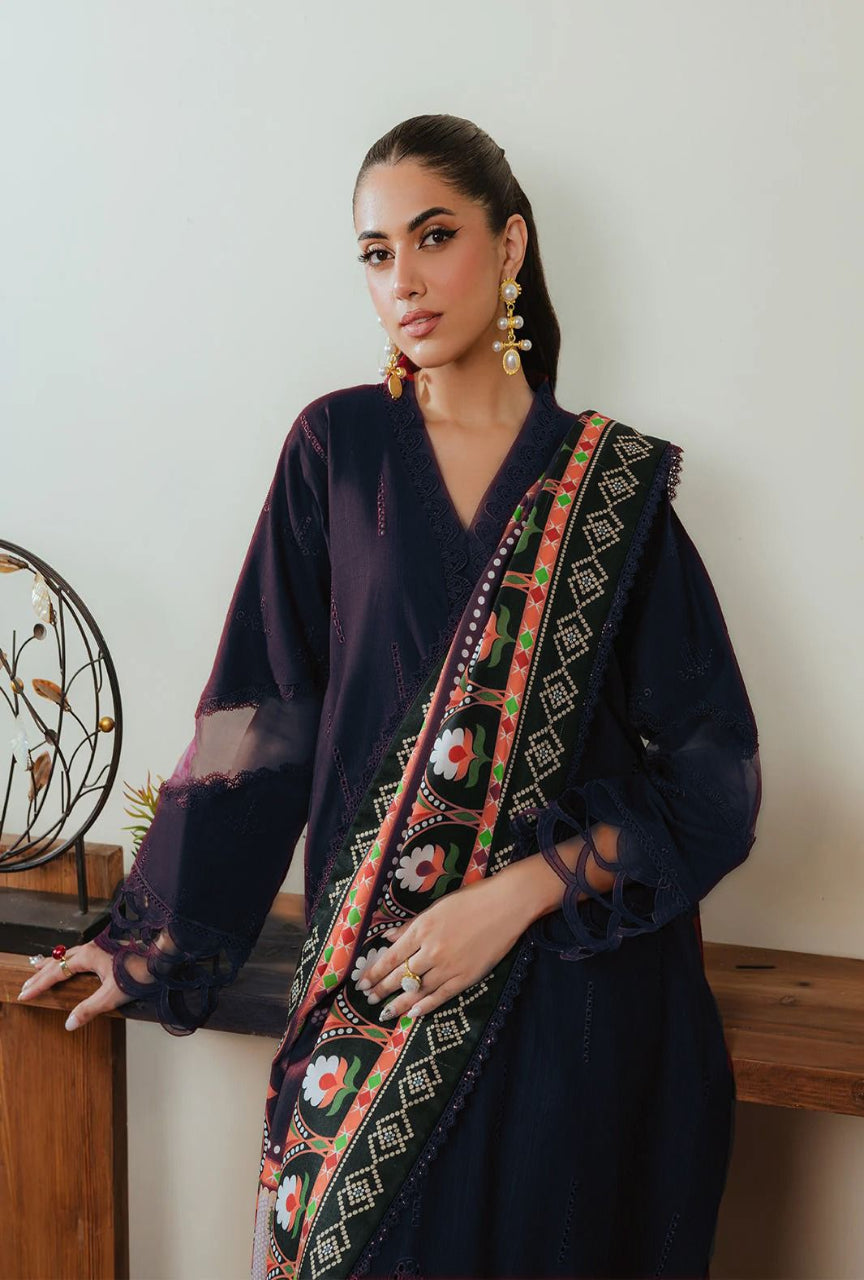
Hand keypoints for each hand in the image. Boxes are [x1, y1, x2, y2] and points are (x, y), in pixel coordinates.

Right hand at [16, 939, 152, 1029]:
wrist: (164, 957)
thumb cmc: (141, 972)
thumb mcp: (112, 995)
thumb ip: (89, 1009)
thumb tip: (69, 1023)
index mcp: (89, 955)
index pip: (57, 971)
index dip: (39, 984)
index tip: (25, 993)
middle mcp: (93, 947)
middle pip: (60, 961)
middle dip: (41, 974)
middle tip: (26, 984)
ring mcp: (101, 946)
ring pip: (70, 955)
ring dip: (55, 963)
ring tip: (41, 968)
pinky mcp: (109, 948)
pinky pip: (81, 953)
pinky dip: (69, 960)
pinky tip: (72, 963)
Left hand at [356, 870, 530, 1023]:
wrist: (507, 905)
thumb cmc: (472, 899)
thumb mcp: (437, 907)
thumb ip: (412, 926)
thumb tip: (388, 937)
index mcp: (422, 929)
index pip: (391, 957)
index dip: (375, 973)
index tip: (362, 983)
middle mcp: (431, 950)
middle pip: (400, 976)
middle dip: (382, 989)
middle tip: (369, 1000)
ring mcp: (449, 966)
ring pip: (418, 990)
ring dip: (399, 1003)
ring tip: (385, 1012)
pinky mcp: (466, 977)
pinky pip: (441, 996)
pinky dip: (425, 1006)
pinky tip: (413, 1013)